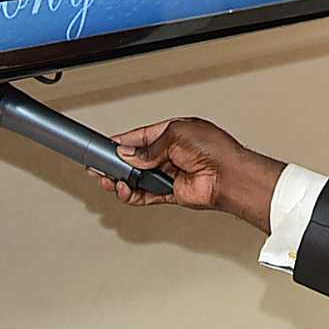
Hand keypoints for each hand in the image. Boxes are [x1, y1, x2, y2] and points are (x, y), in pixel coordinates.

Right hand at [94, 117, 285, 232]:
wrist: (229, 176)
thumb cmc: (214, 149)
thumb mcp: (175, 135)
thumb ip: (149, 148)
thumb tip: (129, 155)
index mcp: (174, 133)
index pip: (142, 137)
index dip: (123, 142)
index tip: (106, 146)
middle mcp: (172, 154)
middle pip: (137, 159)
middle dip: (117, 163)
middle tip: (100, 166)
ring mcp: (171, 174)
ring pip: (139, 179)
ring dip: (122, 180)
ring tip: (109, 180)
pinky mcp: (172, 193)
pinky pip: (147, 195)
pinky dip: (133, 194)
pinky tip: (123, 190)